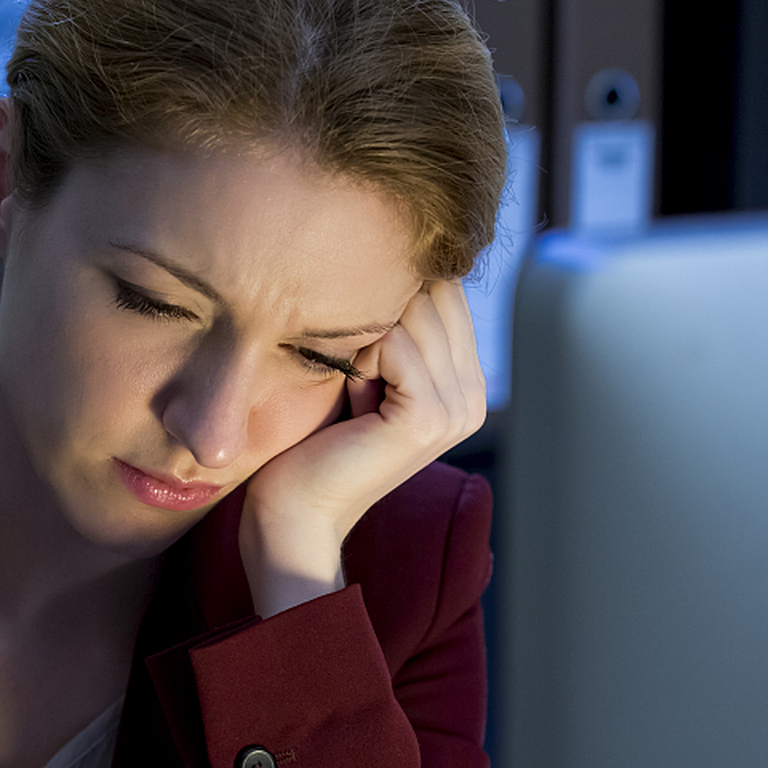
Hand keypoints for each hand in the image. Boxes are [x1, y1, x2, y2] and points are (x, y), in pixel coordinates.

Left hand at [239, 280, 486, 615]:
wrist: (295, 511)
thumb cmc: (313, 440)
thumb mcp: (362, 372)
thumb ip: (392, 326)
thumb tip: (396, 256)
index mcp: (466, 383)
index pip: (445, 291)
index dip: (390, 293)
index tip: (355, 342)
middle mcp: (472, 396)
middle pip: (433, 294)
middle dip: (376, 314)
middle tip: (349, 369)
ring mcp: (457, 409)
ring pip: (413, 313)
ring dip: (362, 337)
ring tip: (350, 385)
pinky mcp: (427, 418)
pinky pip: (394, 342)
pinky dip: (358, 356)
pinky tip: (349, 393)